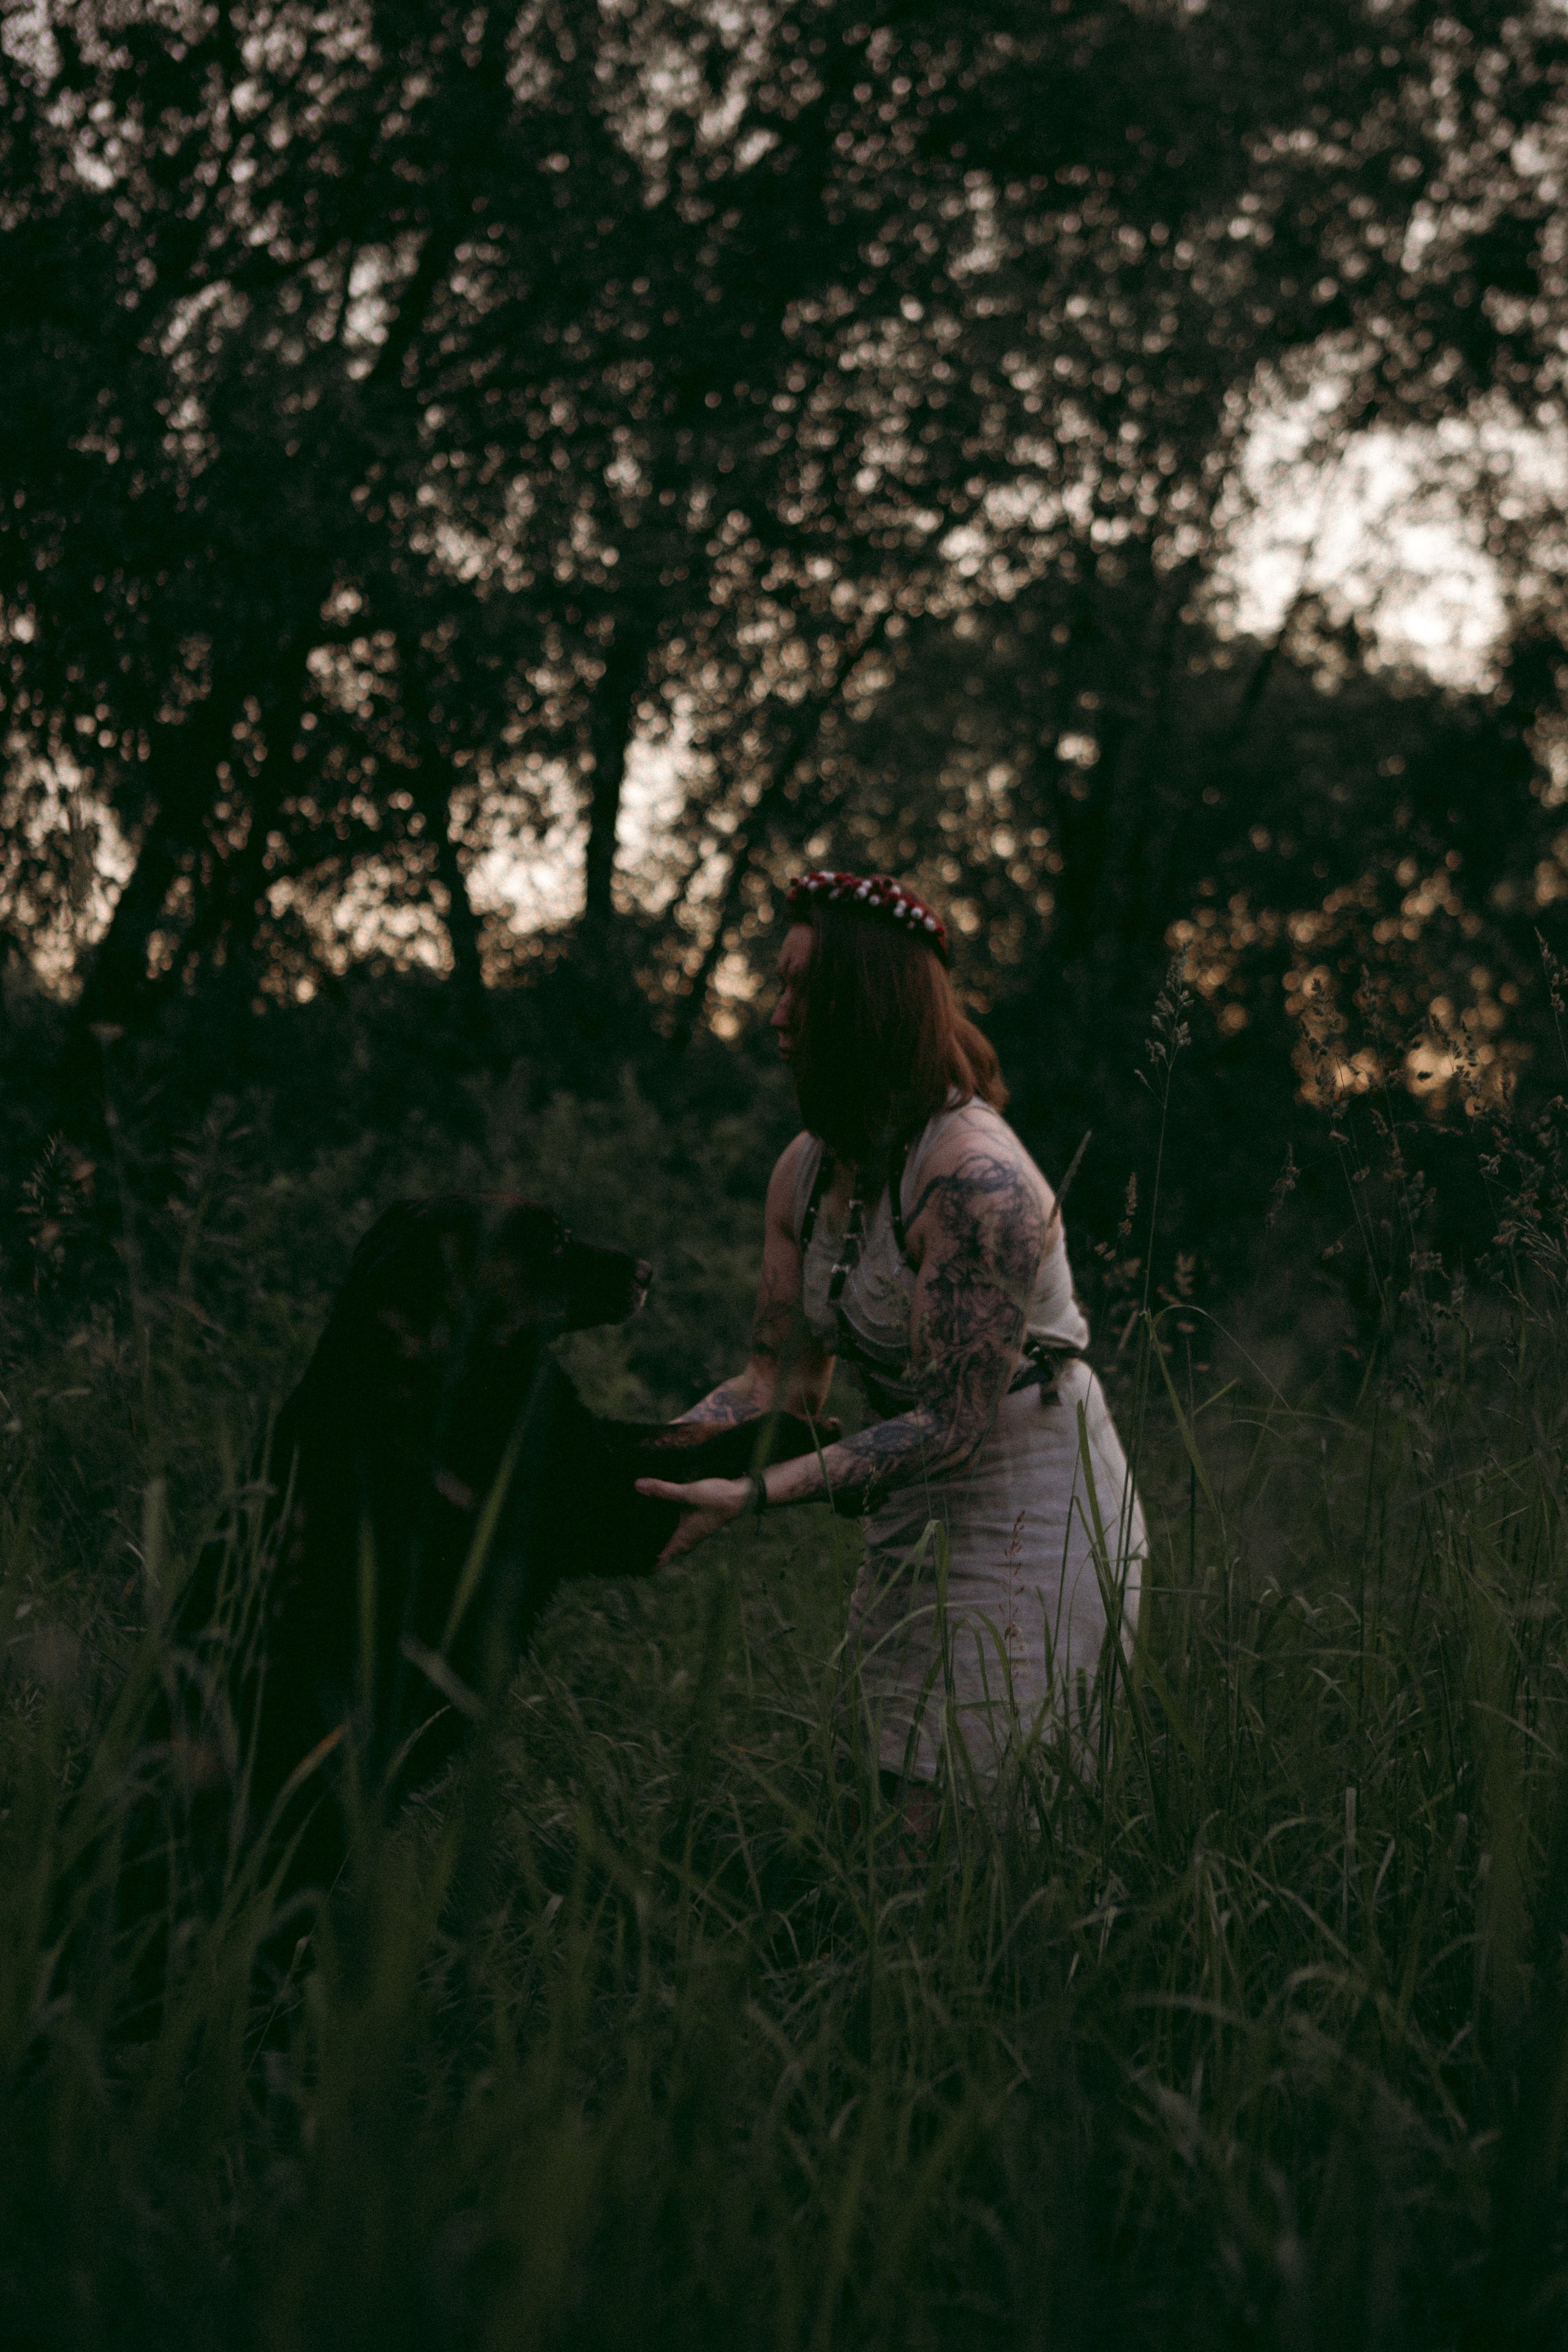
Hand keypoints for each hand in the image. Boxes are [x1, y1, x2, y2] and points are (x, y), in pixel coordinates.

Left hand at [634, 1474, 751, 1566]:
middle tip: (626, 1545)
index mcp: (682, 1540)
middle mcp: (687, 1541)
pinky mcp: (696, 1524)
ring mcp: (693, 1534)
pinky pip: (677, 1533)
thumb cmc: (716, 1499)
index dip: (643, 1563)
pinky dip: (666, 1530)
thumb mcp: (687, 1493)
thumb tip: (638, 1485)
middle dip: (646, 1552)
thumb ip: (662, 1490)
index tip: (628, 1560)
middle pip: (663, 1553)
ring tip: (637, 1533)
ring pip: (670, 1542)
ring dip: (657, 1540)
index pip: (659, 1560)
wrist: (741, 1496)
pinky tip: (658, 1518)